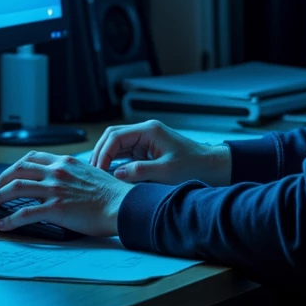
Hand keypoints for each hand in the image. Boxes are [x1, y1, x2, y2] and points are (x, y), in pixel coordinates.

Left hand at [0, 152, 129, 237]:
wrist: (123, 205)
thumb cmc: (112, 194)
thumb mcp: (90, 173)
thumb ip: (72, 174)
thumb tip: (63, 182)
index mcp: (66, 162)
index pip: (32, 157)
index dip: (16, 166)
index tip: (9, 174)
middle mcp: (57, 171)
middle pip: (19, 169)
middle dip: (1, 179)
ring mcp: (55, 189)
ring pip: (16, 187)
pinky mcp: (56, 208)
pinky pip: (25, 213)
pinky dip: (10, 219)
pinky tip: (3, 224)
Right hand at [90, 120, 231, 187]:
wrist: (212, 167)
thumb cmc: (194, 166)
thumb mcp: (166, 172)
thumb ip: (140, 171)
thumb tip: (116, 173)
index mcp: (149, 131)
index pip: (116, 136)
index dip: (103, 153)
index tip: (98, 170)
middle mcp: (145, 132)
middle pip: (113, 136)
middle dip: (100, 153)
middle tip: (93, 172)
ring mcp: (146, 140)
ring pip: (117, 144)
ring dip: (106, 157)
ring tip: (99, 175)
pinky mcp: (147, 150)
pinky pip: (125, 153)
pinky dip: (116, 162)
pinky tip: (111, 174)